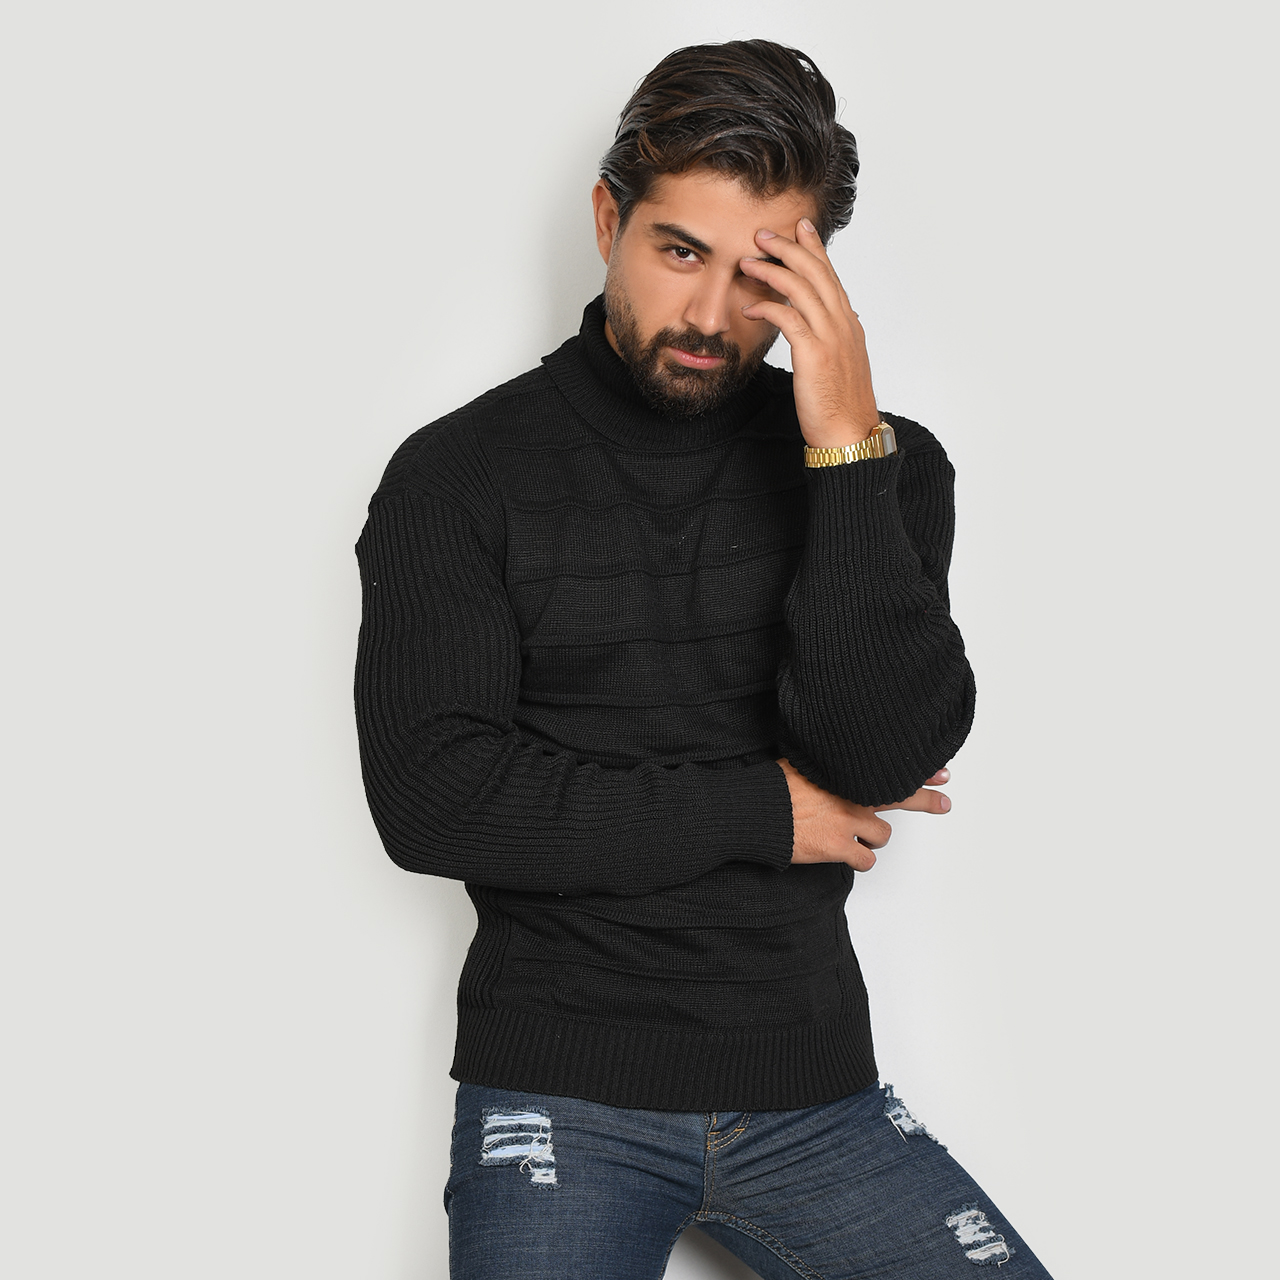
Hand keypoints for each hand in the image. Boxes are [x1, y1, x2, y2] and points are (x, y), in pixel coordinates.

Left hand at [740, 218, 878, 447]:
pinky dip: (768, 305)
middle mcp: (843, 324)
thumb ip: (829, 341)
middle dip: (789, 247)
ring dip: (772, 269)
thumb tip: (816, 330)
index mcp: (849, 325)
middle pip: (816, 272)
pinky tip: (750, 304)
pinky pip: (788, 318)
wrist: (851, 436)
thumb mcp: (839, 365)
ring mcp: (831, 338)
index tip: (801, 228)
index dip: (815, 248)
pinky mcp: (814, 355)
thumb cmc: (842, 407)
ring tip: (749, 261)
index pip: (831, 276)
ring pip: (802, 288)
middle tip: (764, 234)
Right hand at [778, 758, 951, 871]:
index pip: (891, 769)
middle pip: (902, 796)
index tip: (940, 771)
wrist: (757, 811)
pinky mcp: (839, 848)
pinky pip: (866, 859)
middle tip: (945, 803)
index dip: (919, 770)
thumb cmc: (772, 786)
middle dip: (927, 800)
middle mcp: (853, 796)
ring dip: (872, 837)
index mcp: (846, 773)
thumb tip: (832, 759)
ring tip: (858, 837)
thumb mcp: (802, 762)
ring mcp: (848, 822)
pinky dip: (860, 860)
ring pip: (883, 834)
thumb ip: (825, 764)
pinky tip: (850, 857)